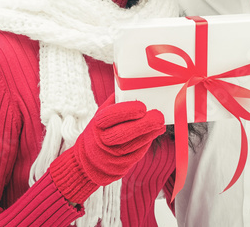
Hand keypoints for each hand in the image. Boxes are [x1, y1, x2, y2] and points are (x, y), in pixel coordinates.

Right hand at [49, 95, 164, 204]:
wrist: (89, 161)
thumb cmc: (101, 131)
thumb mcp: (101, 115)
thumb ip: (115, 102)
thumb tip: (131, 85)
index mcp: (97, 124)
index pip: (111, 116)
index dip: (128, 110)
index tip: (143, 106)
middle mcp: (102, 140)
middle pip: (124, 132)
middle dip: (144, 124)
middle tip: (158, 116)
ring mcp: (111, 155)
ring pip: (133, 144)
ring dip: (150, 133)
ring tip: (160, 124)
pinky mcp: (120, 165)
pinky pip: (137, 153)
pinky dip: (148, 142)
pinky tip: (155, 133)